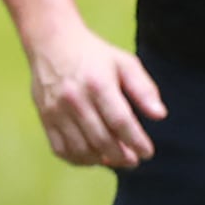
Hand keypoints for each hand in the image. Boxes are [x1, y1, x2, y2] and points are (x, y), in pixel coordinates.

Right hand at [26, 18, 164, 168]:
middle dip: (122, 156)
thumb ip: (144, 89)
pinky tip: (94, 158)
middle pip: (101, 139)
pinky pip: (60, 148)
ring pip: (80, 148)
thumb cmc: (95, 55)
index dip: (136, 141)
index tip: (148, 153)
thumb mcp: (125, 63)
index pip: (120, 121)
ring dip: (102, 160)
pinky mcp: (44, 117)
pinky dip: (78, 159)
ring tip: (117, 160)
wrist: (52, 43)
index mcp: (98, 84)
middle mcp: (74, 99)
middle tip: (135, 161)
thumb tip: (160, 115)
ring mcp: (55, 110)